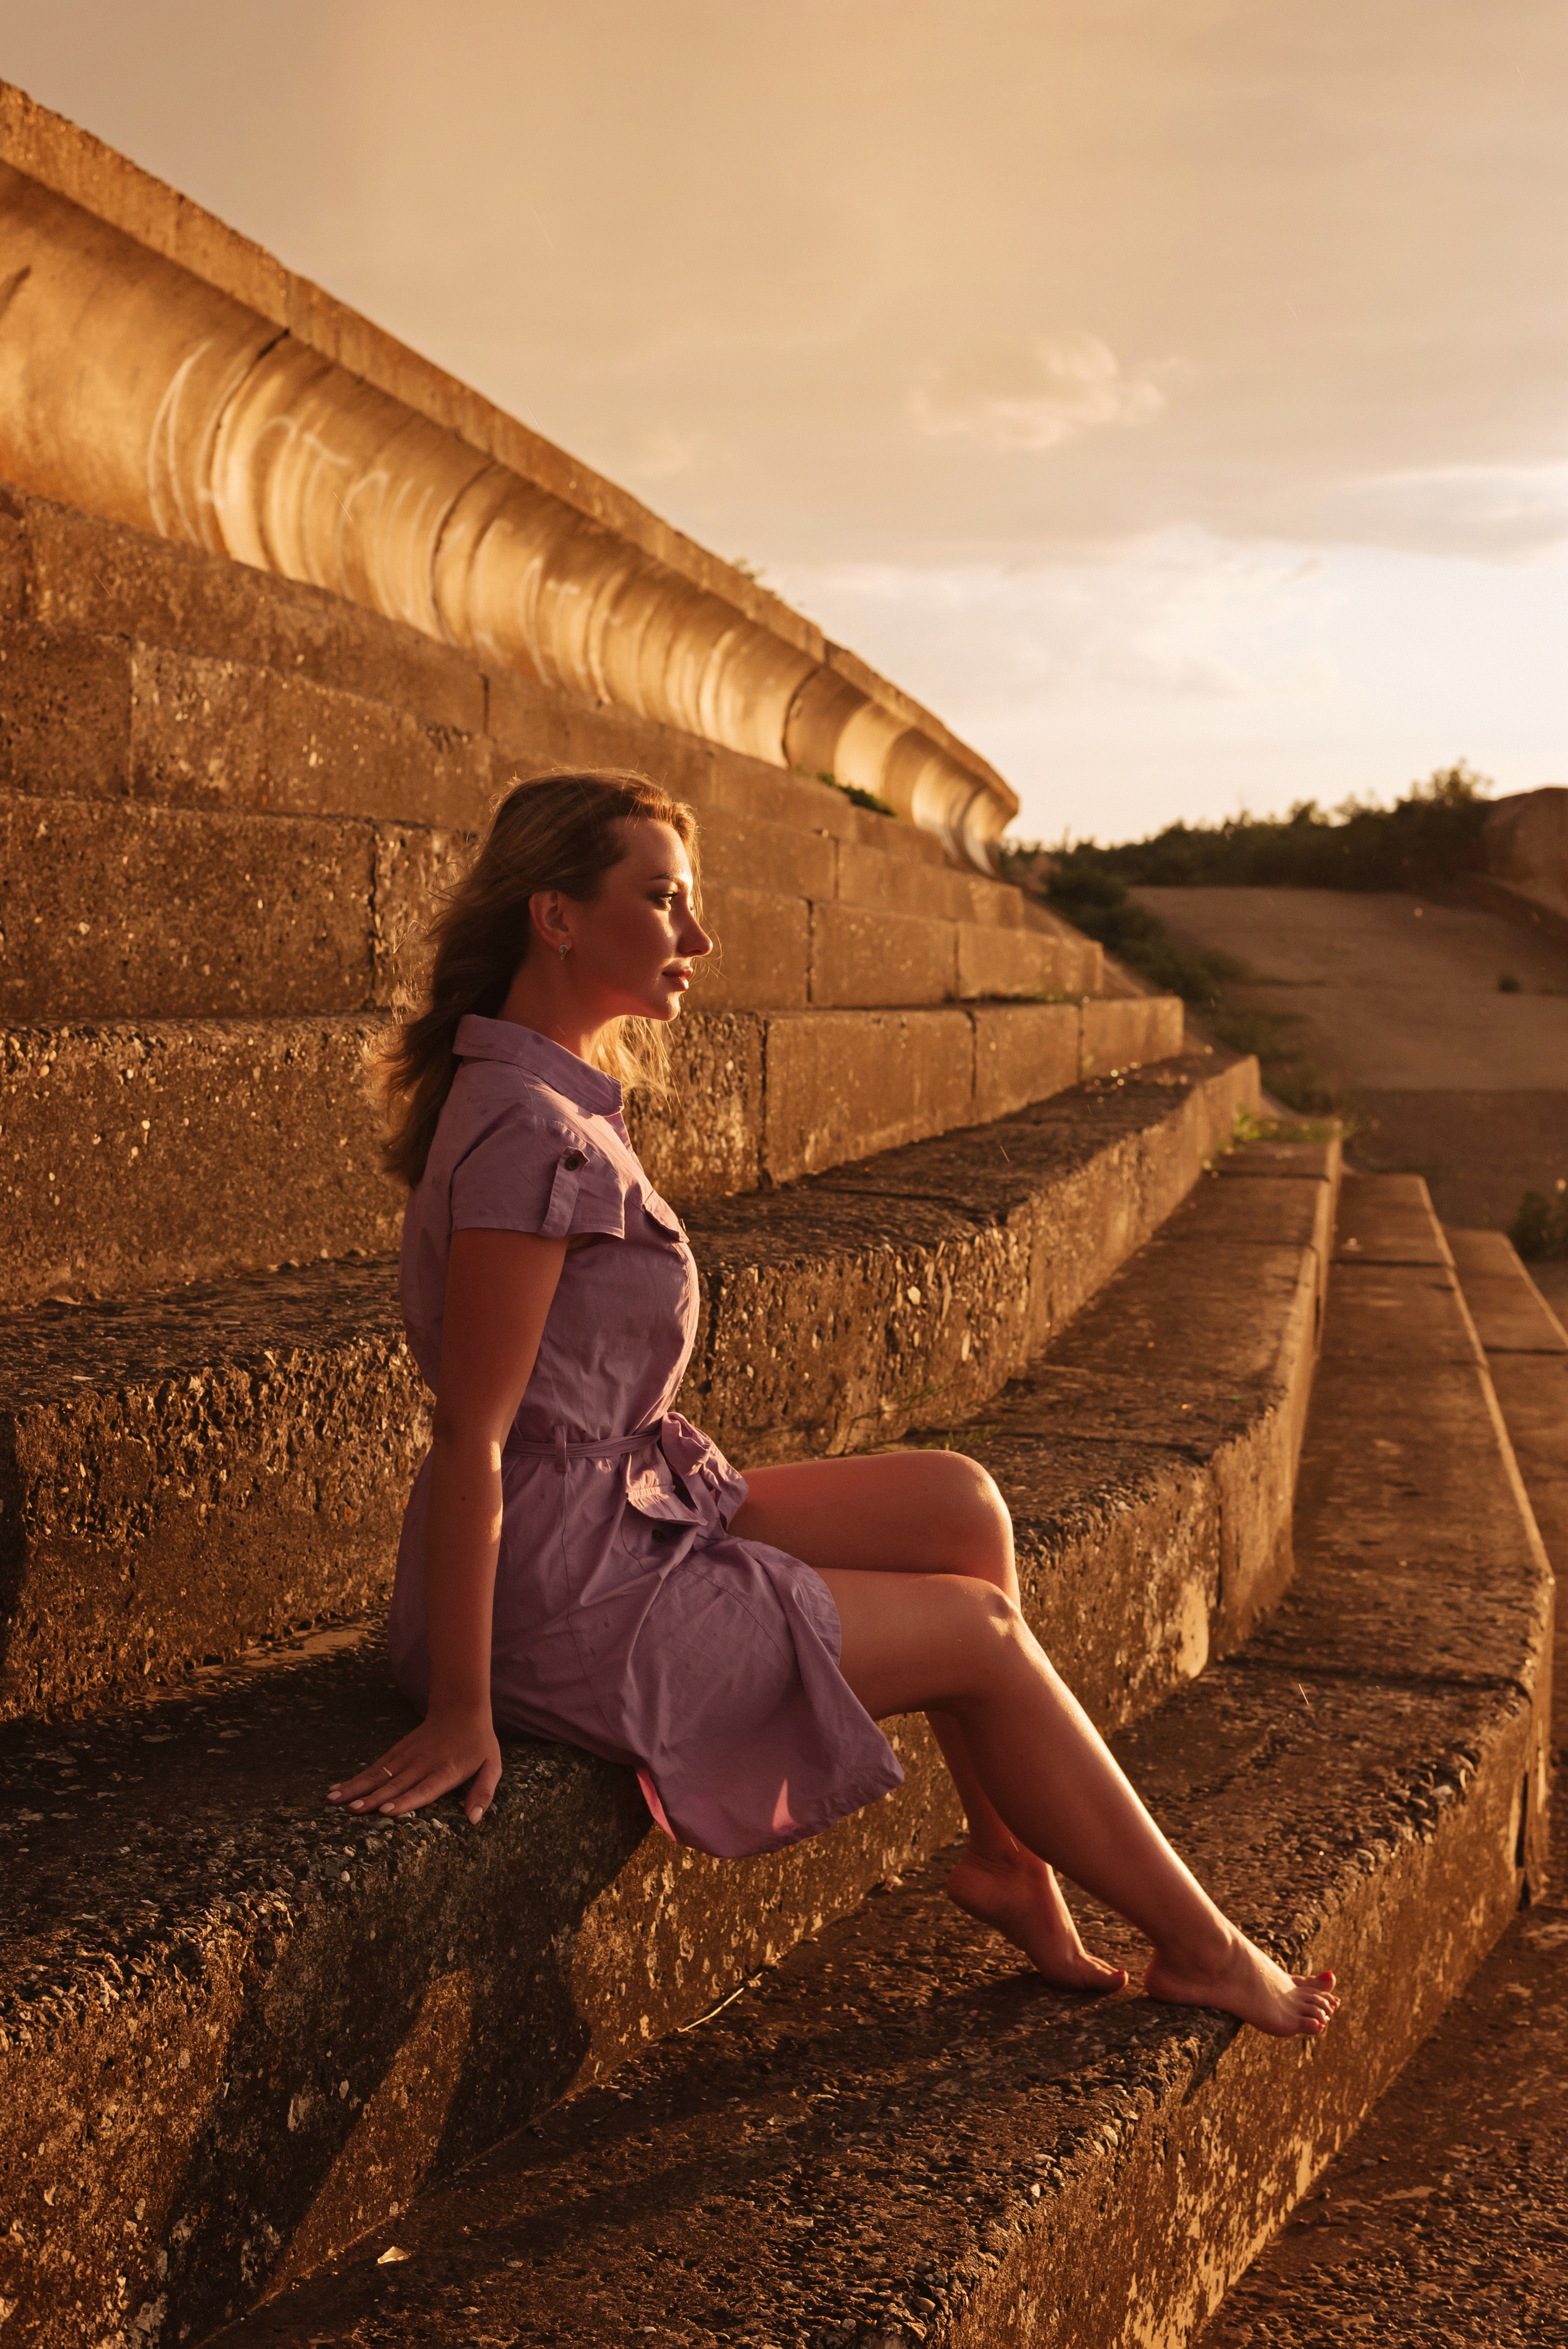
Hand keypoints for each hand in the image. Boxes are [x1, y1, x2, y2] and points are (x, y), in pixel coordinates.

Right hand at [327, 1701, 501, 1825]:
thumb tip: (474, 1819)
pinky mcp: (397, 1751)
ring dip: (356, 1788)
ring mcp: (407, 1756)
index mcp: (446, 1770)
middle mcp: (423, 1764)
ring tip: (334, 1801)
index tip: (386, 1810)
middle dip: (372, 1798)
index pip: (424, 1788)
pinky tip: (337, 1790)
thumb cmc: (478, 1743)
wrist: (461, 1707)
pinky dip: (356, 1779)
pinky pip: (375, 1767)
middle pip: (396, 1783)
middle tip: (352, 1811)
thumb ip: (484, 1792)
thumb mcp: (491, 1766)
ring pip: (379, 1775)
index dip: (405, 1800)